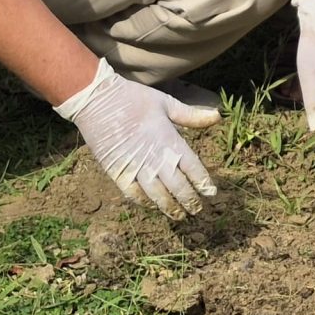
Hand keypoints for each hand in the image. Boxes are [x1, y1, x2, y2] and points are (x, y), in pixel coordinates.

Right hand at [54, 58, 217, 219]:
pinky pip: (132, 193)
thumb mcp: (165, 102)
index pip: (192, 167)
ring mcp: (135, 167)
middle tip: (198, 210)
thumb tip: (217, 117)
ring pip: (157, 195)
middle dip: (189, 200)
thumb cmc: (134, 98)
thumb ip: (190, 116)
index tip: (211, 194)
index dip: (203, 182)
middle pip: (177, 186)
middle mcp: (154, 157)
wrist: (97, 100)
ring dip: (169, 207)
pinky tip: (152, 206)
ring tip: (180, 216)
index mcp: (169, 140)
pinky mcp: (117, 172)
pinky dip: (144, 202)